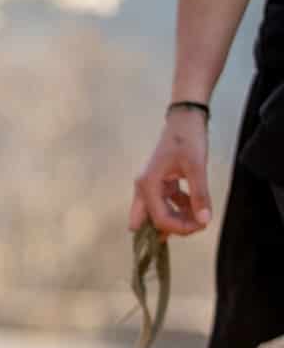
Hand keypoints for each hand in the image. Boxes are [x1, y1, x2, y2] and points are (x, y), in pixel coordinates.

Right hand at [129, 108, 211, 235]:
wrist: (185, 119)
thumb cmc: (187, 139)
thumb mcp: (196, 167)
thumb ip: (199, 195)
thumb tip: (204, 220)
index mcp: (147, 185)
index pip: (159, 218)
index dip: (179, 227)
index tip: (201, 226)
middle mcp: (144, 188)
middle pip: (150, 221)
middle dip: (172, 228)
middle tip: (196, 227)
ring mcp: (150, 186)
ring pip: (158, 214)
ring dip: (177, 219)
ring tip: (199, 216)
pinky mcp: (159, 184)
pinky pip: (166, 203)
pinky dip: (180, 208)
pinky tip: (196, 205)